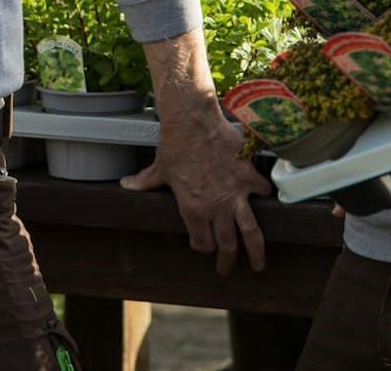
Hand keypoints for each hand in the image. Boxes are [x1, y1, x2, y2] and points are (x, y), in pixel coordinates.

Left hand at [121, 108, 271, 274]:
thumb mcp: (159, 169)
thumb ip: (145, 182)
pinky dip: (264, 195)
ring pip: (250, 231)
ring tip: (258, 264)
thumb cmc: (174, 146)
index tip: (203, 245)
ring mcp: (236, 194)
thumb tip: (126, 185)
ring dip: (256, 251)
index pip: (202, 243)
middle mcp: (216, 207)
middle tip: (228, 268)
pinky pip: (262, 191)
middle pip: (227, 245)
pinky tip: (264, 198)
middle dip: (228, 260)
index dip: (202, 246)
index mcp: (193, 210)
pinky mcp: (248, 176)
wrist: (193, 122)